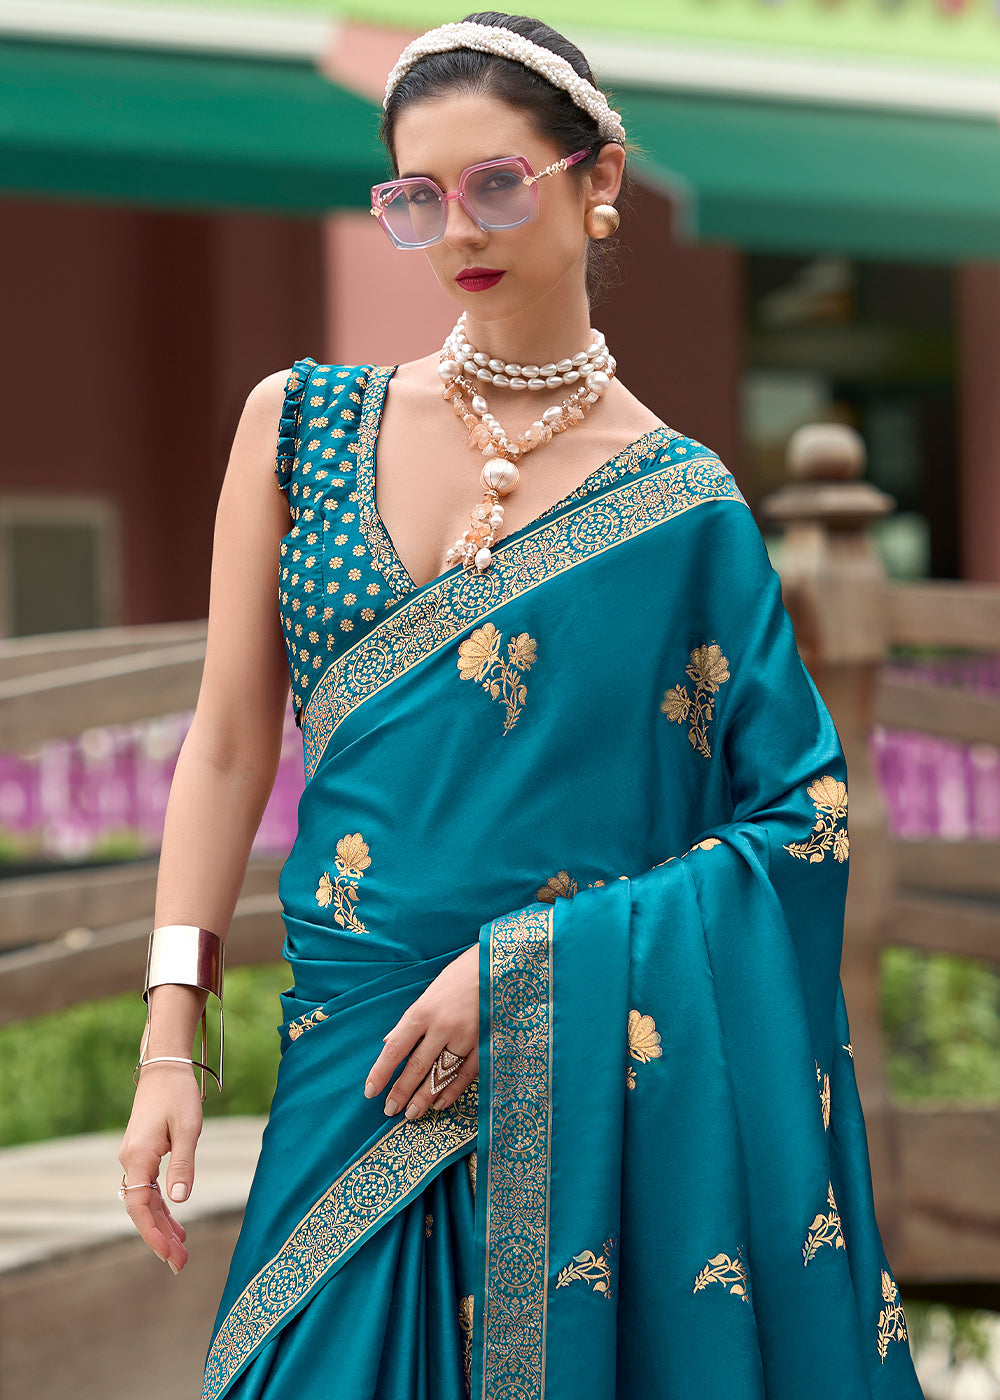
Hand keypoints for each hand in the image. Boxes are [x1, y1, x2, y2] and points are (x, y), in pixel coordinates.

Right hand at [117, 1065, 202, 1273]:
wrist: (165, 1068)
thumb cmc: (179, 1095)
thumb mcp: (188, 1128)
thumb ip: (183, 1164)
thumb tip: (180, 1200)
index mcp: (138, 1157)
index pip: (139, 1207)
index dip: (152, 1233)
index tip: (169, 1255)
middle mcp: (130, 1161)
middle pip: (142, 1209)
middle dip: (160, 1238)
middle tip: (181, 1265)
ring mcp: (134, 1158)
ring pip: (145, 1201)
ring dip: (162, 1225)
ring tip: (182, 1250)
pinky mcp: (142, 1153)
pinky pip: (149, 1188)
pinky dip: (162, 1207)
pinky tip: (176, 1223)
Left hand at [364, 943, 477, 1121]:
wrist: (501, 963)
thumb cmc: (463, 974)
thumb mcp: (432, 990)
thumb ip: (413, 1019)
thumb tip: (390, 1043)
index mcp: (424, 1010)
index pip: (395, 1048)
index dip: (381, 1072)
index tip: (370, 1091)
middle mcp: (442, 1025)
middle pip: (416, 1066)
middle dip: (400, 1091)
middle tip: (389, 1110)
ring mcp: (466, 1036)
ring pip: (440, 1075)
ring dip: (424, 1098)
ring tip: (411, 1114)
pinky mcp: (486, 1043)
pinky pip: (466, 1074)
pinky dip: (452, 1091)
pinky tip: (440, 1103)